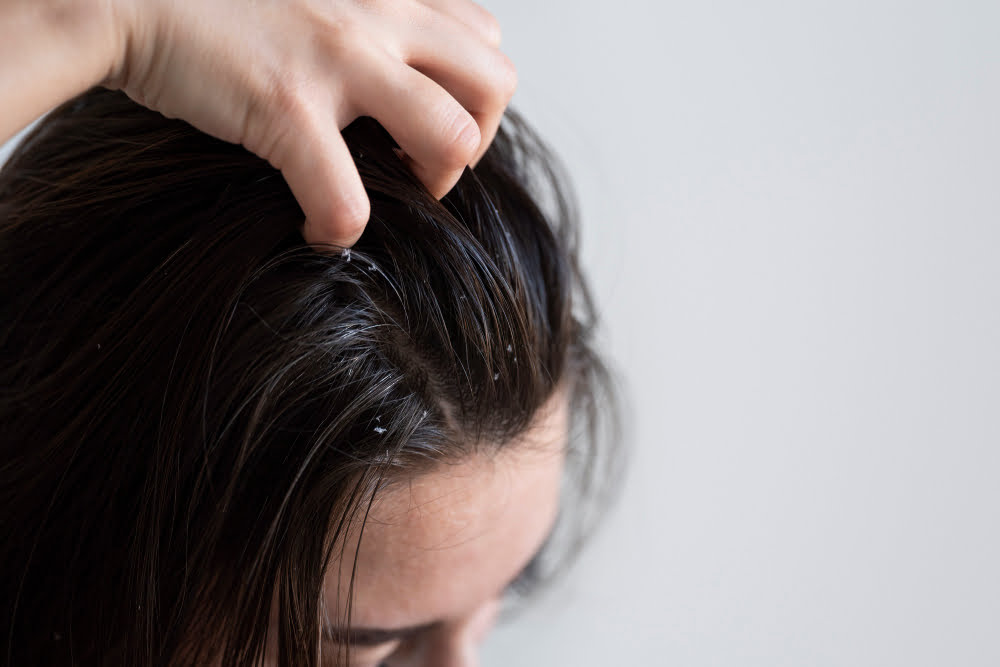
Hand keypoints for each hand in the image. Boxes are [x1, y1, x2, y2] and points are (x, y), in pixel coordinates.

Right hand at [103, 0, 517, 248]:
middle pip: (495, 84)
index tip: (429, 124)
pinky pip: (346, 198)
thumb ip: (365, 19)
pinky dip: (337, 231)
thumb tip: (397, 76)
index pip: (485, 42)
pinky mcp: (286, 106)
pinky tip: (314, 230)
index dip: (472, 97)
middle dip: (475, 141)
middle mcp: (378, 15)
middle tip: (422, 164)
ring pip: (454, 137)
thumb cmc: (220, 2)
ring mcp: (337, 60)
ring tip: (388, 191)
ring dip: (432, 184)